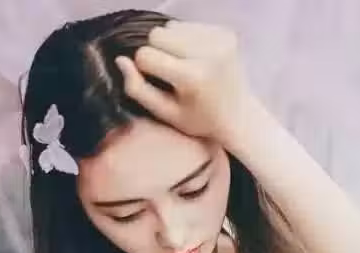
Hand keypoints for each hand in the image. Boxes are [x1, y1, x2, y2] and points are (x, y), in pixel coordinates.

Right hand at [115, 21, 254, 144]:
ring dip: (171, 44)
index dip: (145, 68)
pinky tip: (196, 58)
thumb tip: (120, 59)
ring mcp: (219, 40)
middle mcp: (208, 53)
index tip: (158, 82)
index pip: (145, 56)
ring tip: (184, 64)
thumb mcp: (166, 113)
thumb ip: (138, 89)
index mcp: (193, 77)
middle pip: (157, 34)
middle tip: (171, 72)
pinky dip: (186, 39)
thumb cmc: (199, 119)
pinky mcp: (226, 33)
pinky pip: (188, 25)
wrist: (239, 114)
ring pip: (171, 26)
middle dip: (157, 52)